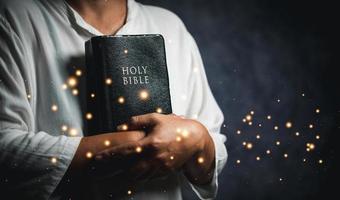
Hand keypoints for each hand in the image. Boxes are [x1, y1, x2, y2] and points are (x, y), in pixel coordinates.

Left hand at [94, 113, 212, 181]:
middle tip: (99, 174)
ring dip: (124, 178)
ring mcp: (160, 167)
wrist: (195, 140)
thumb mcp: (156, 119)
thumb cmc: (175, 127)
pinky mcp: (164, 172)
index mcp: (150, 143)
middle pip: (128, 171)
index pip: (124, 151)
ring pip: (138, 177)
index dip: (108, 155)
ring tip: (111, 177)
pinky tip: (130, 176)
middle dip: (113, 173)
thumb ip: (137, 121)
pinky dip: (137, 178)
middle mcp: (154, 158)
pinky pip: (148, 178)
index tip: (96, 159)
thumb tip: (121, 125)